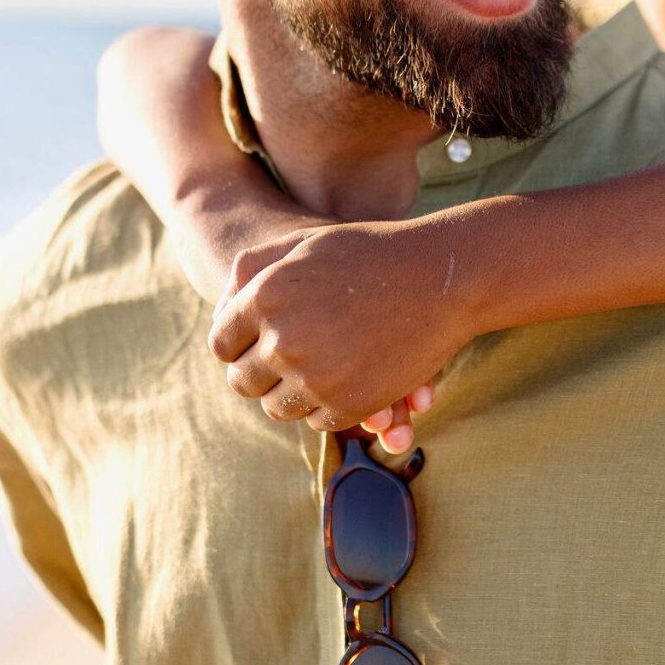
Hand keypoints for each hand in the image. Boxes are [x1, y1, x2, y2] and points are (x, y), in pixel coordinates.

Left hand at [211, 220, 479, 448]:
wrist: (443, 278)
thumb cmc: (371, 254)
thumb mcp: (305, 243)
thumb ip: (253, 270)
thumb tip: (221, 312)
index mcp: (265, 297)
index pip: (222, 344)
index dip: (238, 345)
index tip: (258, 342)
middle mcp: (283, 340)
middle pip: (243, 381)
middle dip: (260, 372)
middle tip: (286, 360)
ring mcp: (316, 377)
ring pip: (276, 407)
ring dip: (290, 393)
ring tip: (314, 369)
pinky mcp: (348, 405)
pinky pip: (316, 421)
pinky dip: (326, 406)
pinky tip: (346, 376)